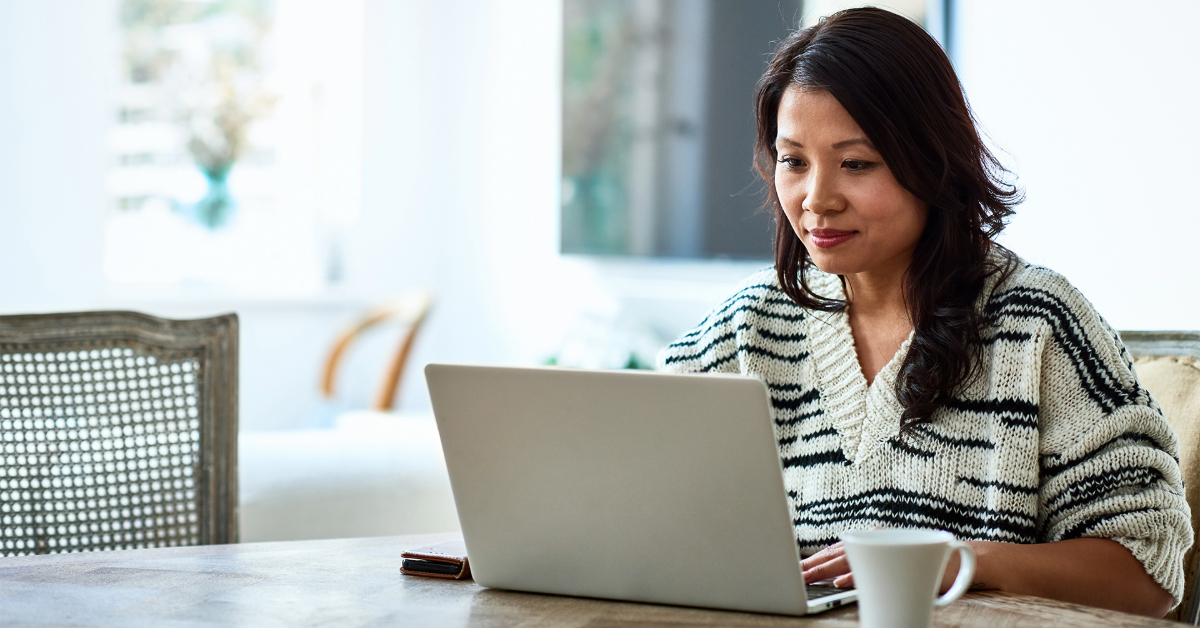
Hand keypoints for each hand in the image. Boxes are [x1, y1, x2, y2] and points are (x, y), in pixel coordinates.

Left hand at [801, 540, 973, 591]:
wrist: (965, 560)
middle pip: (838, 553)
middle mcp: (878, 537)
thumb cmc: (926, 566)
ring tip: (806, 579)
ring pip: (850, 561)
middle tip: (795, 575)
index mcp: (873, 537)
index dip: (817, 560)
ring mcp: (889, 547)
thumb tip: (836, 579)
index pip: (838, 549)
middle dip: (814, 566)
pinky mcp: (902, 560)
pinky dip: (853, 578)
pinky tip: (838, 584)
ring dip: (825, 572)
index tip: (799, 569)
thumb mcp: (891, 565)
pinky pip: (874, 570)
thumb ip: (866, 568)